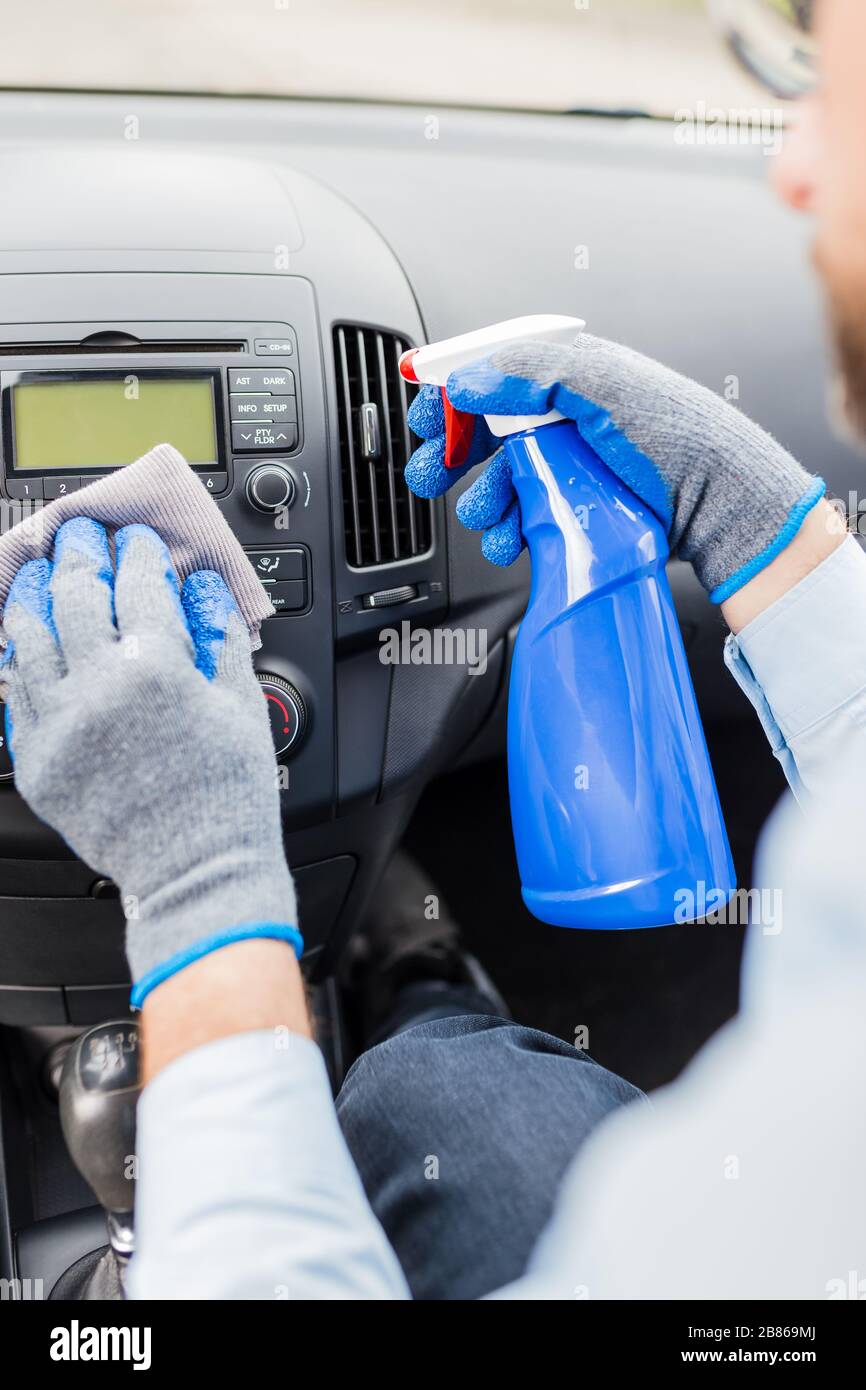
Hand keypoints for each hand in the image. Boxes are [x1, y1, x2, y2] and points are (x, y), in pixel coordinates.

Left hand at [1, 518, 298, 1003]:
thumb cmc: (227, 794)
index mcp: (159, 669)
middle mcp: (99, 688)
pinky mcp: (36, 759)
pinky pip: (14, 690)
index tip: (140, 541)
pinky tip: (27, 636)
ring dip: (34, 591)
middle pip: (75, 593)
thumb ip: (219, 635)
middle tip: (83, 535)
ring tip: (41, 570)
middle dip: (80, 552)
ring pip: (29, 634)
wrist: (194, 870)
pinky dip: (19, 653)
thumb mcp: (243, 704)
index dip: (139, 552)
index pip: (139, 582)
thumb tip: (201, 588)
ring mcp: (60, 724)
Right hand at [405, 333, 823, 601]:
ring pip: (499, 479)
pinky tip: (508, 539)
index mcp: (567, 375)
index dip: (450, 393)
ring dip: (480, 499)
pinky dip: (506, 531)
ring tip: (483, 515)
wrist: (721, 503)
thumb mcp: (603, 389)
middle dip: (450, 453)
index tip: (422, 414)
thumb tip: (467, 382)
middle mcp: (562, 417)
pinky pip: (522, 517)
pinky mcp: (574, 509)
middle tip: (429, 474)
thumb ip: (531, 377)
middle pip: (483, 430)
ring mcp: (567, 465)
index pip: (491, 373)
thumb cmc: (679, 436)